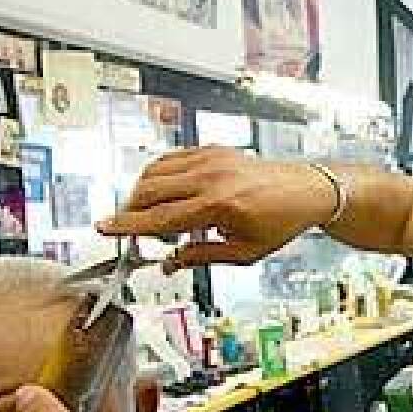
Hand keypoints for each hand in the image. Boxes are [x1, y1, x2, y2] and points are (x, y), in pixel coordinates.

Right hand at [98, 145, 336, 270]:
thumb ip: (202, 256)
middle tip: (136, 231)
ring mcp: (211, 159)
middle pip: (148, 191)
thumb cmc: (282, 220)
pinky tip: (168, 193)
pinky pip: (171, 159)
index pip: (159, 218)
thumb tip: (172, 262)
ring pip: (154, 171)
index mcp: (219, 205)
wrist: (306, 190)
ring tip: (156, 216)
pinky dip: (160, 176)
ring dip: (143, 193)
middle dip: (133, 212)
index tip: (105, 228)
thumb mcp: (244, 252)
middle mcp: (211, 177)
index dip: (127, 226)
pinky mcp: (212, 150)